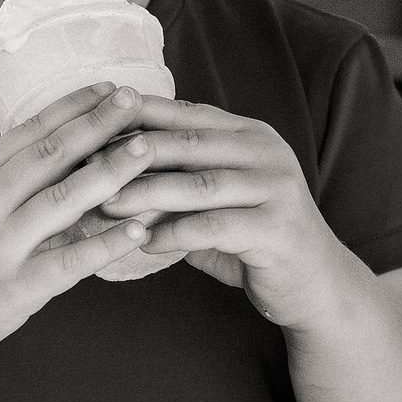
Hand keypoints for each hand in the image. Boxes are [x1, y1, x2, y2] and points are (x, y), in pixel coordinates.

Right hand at [0, 83, 161, 372]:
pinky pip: (67, 263)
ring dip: (110, 171)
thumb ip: (3, 183)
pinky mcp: (14, 289)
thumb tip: (56, 155)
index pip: (28, 132)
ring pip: (63, 200)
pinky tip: (138, 231)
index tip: (108, 87)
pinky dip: (105, 245)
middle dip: (97, 125)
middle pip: (50, 154)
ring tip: (147, 150)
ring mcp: (0, 247)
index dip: (71, 107)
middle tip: (136, 101)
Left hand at [93, 97, 368, 328]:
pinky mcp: (279, 228)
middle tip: (85, 166)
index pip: (184, 115)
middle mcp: (265, 152)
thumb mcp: (215, 200)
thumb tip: (105, 168)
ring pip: (198, 184)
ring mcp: (276, 188)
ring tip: (105, 204)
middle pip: (187, 144)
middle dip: (132, 154)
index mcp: (247, 134)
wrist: (317, 286)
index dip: (136, 116)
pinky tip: (142, 242)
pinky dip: (174, 233)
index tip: (89, 123)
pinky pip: (215, 227)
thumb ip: (175, 178)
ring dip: (146, 193)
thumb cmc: (253, 240)